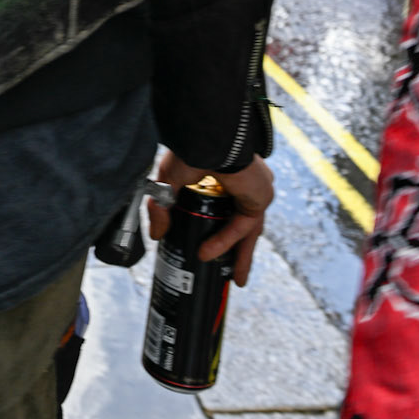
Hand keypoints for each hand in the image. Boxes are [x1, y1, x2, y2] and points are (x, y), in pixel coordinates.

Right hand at [146, 150, 273, 285]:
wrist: (208, 139)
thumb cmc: (190, 148)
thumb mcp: (169, 181)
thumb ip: (161, 208)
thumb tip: (157, 235)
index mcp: (226, 174)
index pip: (227, 206)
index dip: (219, 227)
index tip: (208, 244)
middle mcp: (244, 182)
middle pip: (243, 224)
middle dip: (238, 252)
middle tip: (231, 274)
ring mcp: (256, 189)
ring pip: (248, 230)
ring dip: (239, 256)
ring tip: (232, 280)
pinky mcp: (261, 197)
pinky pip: (243, 226)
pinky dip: (225, 240)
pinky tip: (207, 252)